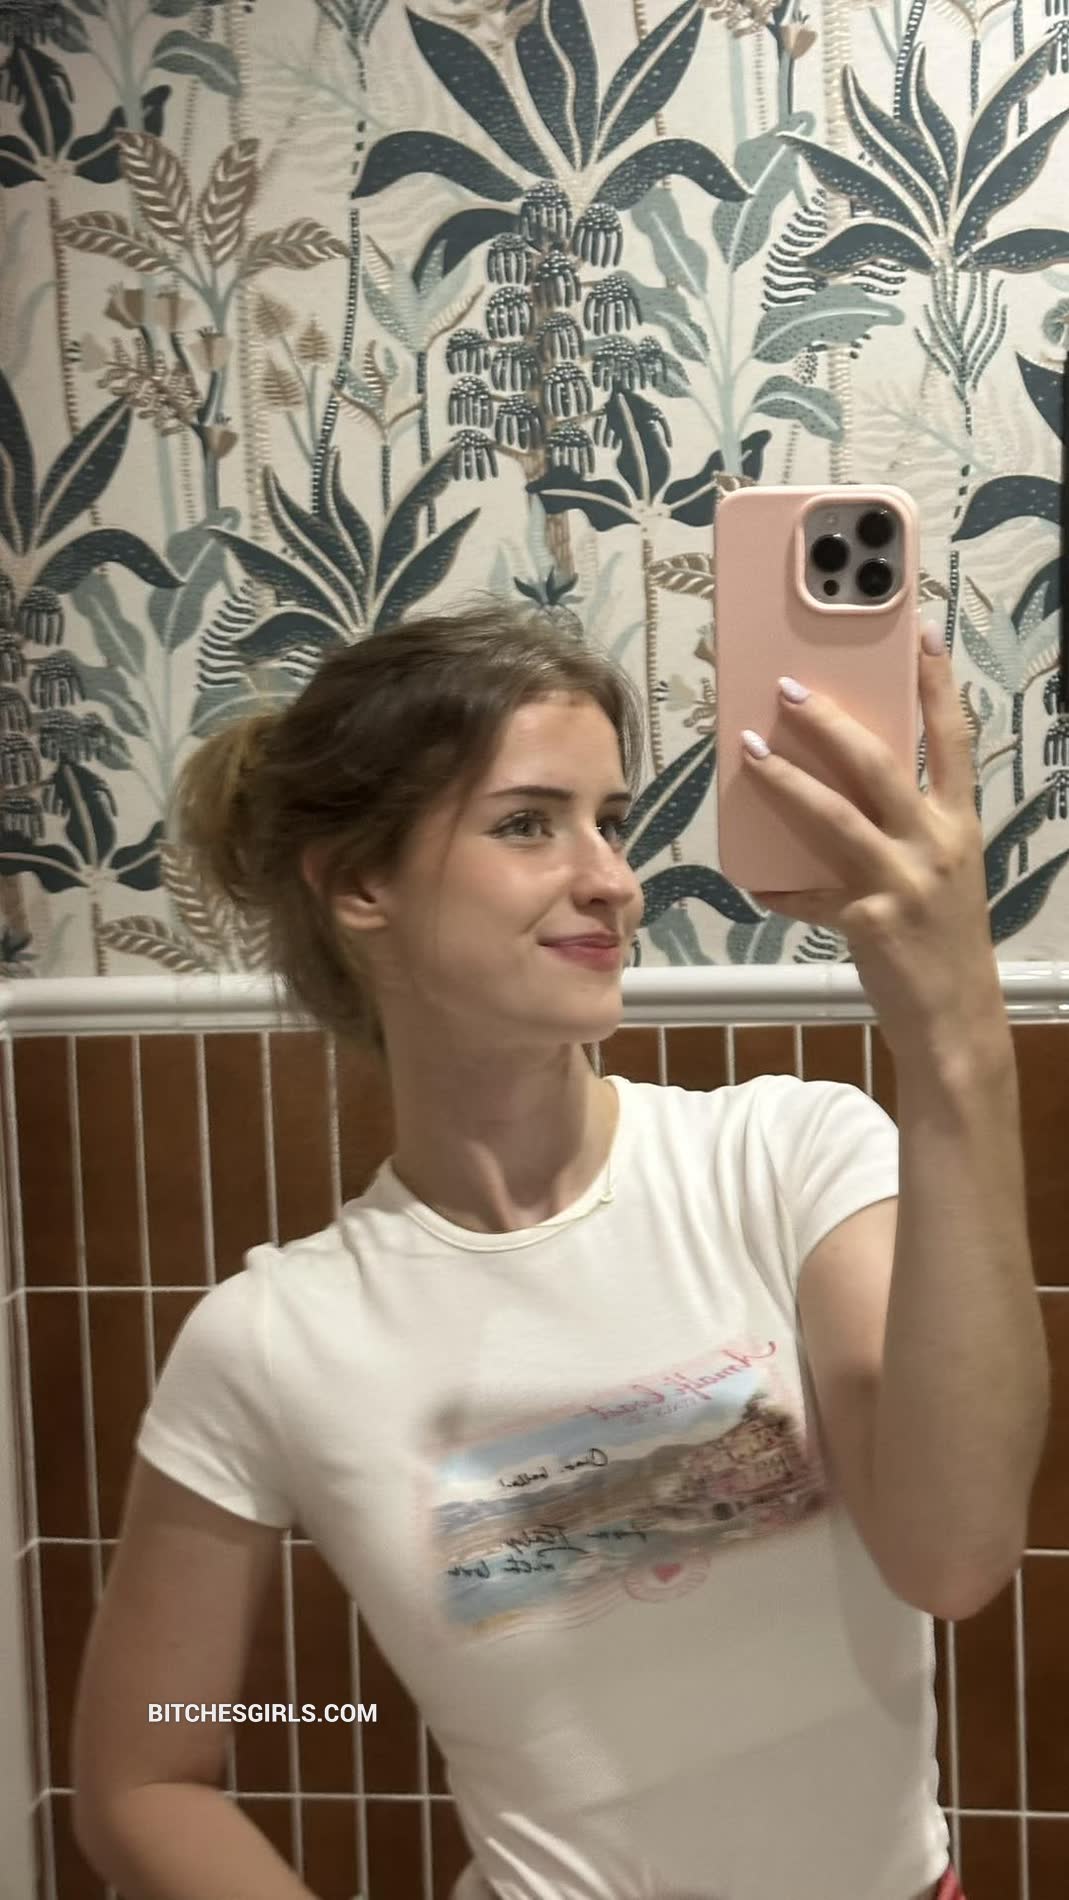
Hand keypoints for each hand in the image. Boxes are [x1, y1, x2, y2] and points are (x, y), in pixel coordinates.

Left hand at [742, 618, 1006, 1060]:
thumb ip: (907, 825)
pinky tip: (750, 879)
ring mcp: (903, 883)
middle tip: (790, 688)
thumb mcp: (942, 871)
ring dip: (787, 780)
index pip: (953, 738)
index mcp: (959, 824)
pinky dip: (776, 887)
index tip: (919, 630)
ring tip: (750, 749)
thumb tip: (844, 780)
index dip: (937, 682)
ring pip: (836, 815)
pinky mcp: (869, 922)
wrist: (956, 1020)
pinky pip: (808, 895)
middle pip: (880, 764)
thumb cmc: (941, 938)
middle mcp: (937, 845)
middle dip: (831, 721)